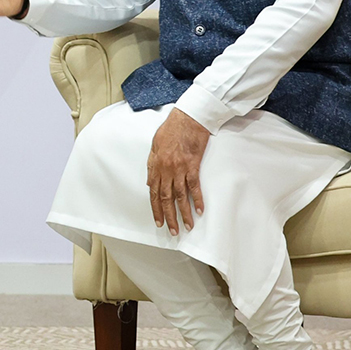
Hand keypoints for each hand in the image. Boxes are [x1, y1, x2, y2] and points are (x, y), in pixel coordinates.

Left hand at [146, 108, 209, 235]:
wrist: (188, 118)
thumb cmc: (172, 129)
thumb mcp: (155, 145)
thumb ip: (152, 165)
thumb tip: (150, 182)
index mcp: (156, 165)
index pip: (154, 193)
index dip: (156, 209)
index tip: (158, 221)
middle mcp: (166, 169)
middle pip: (166, 198)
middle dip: (169, 217)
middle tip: (173, 231)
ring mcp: (179, 169)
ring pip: (180, 196)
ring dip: (184, 213)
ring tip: (187, 227)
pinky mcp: (193, 166)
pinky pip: (194, 187)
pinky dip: (197, 199)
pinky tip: (200, 210)